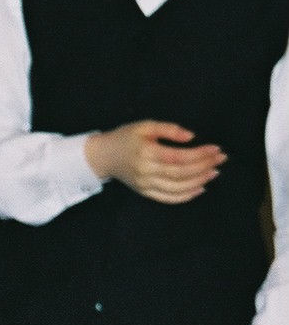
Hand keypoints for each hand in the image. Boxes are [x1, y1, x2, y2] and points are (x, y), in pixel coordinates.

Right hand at [84, 120, 224, 203]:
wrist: (103, 156)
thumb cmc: (125, 138)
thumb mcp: (145, 126)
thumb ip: (169, 129)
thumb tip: (191, 137)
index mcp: (146, 152)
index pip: (179, 157)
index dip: (200, 154)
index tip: (216, 149)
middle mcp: (146, 171)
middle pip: (181, 173)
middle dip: (204, 166)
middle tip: (221, 159)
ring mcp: (145, 184)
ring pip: (177, 188)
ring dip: (199, 181)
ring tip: (214, 173)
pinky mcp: (145, 192)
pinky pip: (168, 198)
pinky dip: (185, 196)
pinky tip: (200, 189)